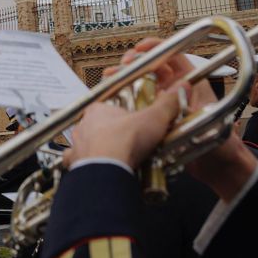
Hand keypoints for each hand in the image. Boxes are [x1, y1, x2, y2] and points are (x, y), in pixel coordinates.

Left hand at [63, 40, 200, 168]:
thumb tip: (180, 88)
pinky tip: (100, 169)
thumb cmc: (126, 140)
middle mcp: (84, 125)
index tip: (134, 122)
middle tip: (129, 142)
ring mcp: (78, 145)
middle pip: (99, 126)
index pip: (110, 106)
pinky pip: (79, 163)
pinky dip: (88, 166)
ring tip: (117, 157)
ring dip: (99, 148)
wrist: (108, 169)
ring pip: (87, 143)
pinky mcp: (76, 164)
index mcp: (98, 109)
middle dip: (112, 132)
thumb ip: (167, 104)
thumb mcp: (154, 118)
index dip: (123, 114)